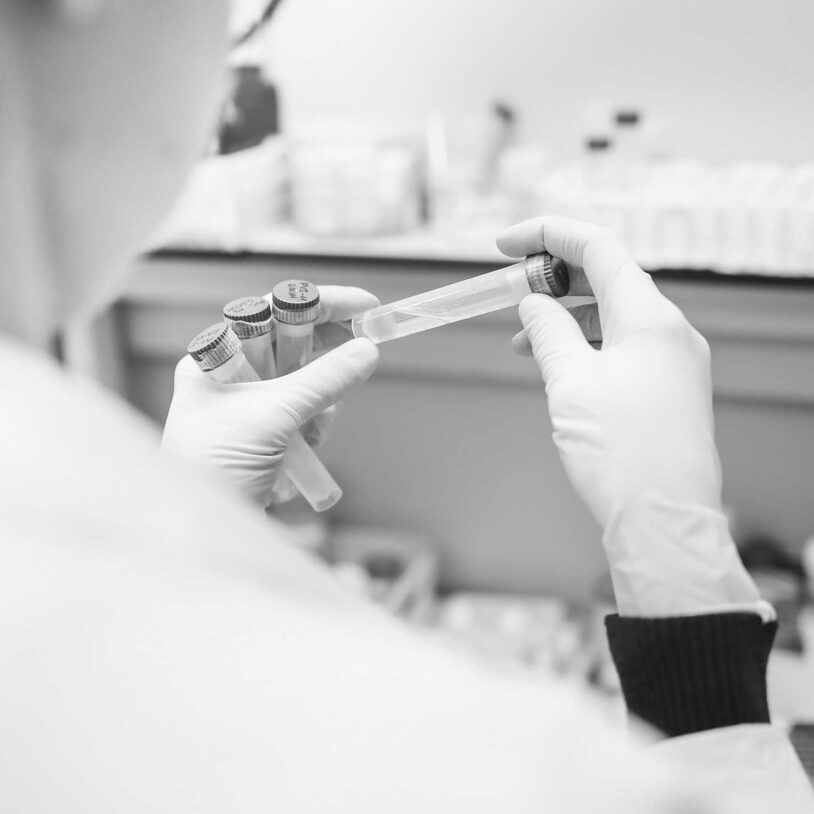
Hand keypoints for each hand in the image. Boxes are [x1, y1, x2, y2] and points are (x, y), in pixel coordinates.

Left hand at [161, 286, 378, 505]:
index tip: (364, 306)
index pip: (272, 312)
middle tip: (364, 348)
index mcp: (215, 358)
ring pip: (305, 380)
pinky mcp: (266, 433)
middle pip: (292, 342)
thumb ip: (322, 380)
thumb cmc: (212, 469)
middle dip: (326, 352)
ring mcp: (249, 405)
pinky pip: (306, 411)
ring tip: (314, 430)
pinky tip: (309, 445)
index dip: (320, 304)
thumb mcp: (272, 416)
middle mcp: (230, 375)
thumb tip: (365, 350)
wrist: (202, 533)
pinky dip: (317, 423)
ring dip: (322, 398)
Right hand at [499, 217, 762, 616]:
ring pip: (612, 316)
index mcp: (649, 317)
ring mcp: (672, 361)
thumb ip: (547, 331)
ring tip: (522, 341)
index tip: (503, 245)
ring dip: (565, 317)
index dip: (547, 234)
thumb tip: (532, 303)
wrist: (663, 522)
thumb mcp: (570, 383)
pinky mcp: (668, 389)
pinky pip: (622, 348)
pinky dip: (585, 346)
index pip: (598, 248)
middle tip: (509, 291)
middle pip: (607, 278)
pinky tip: (557, 366)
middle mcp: (669, 330)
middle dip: (553, 278)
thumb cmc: (620, 454)